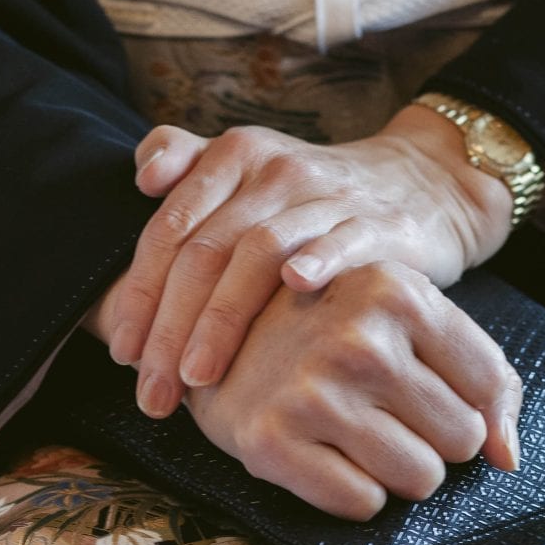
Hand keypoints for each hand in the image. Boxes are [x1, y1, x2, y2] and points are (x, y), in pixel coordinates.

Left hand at [110, 105, 511, 418]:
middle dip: (170, 324)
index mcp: (237, 156)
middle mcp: (277, 169)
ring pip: (261, 250)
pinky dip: (319, 260)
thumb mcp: (253, 168)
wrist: (419, 183)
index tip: (124, 353)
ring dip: (224, 317)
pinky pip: (345, 240)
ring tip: (199, 375)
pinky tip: (295, 289)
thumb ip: (191, 161)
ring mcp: (329, 195)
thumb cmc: (316, 197)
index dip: (141, 291)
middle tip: (152, 388)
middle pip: (208, 248)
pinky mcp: (380, 222)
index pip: (171, 227)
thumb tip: (144, 177)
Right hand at [186, 263, 521, 518]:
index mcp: (396, 290)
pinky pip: (364, 504)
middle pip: (461, 440)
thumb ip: (480, 374)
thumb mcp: (402, 316)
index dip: (466, 401)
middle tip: (381, 410)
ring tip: (354, 431)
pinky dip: (352, 491)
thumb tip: (509, 458)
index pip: (488, 386)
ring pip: (420, 479)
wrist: (212, 338)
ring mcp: (312, 390)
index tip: (427, 391)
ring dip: (396, 469)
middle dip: (431, 437)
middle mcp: (358, 336)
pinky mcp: (271, 440)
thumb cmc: (327, 330)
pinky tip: (321, 452)